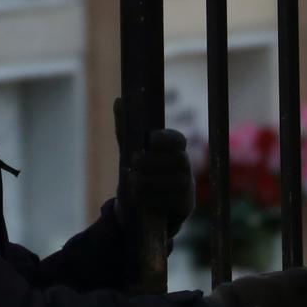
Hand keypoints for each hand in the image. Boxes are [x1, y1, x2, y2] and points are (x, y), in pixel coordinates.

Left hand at [113, 97, 194, 235]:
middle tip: (133, 162)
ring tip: (132, 180)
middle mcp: (184, 166)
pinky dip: (153, 198)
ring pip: (176, 181)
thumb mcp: (129, 152)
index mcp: (173, 149)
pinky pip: (173, 201)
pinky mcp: (184, 205)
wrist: (139, 206)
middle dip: (154, 161)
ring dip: (151, 180)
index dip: (167, 138)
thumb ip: (124, 129)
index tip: (151, 139)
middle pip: (178, 160)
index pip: (178, 139)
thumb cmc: (138, 173)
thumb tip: (119, 100)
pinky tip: (138, 196)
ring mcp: (186, 186)